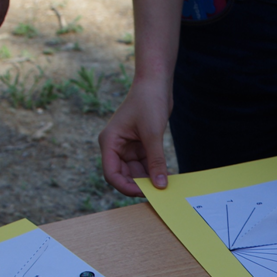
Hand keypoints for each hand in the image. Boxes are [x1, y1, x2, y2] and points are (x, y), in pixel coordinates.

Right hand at [98, 79, 171, 194]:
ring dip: (149, 179)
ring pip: (136, 172)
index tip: (144, 193)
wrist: (156, 83)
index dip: (126, 187)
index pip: (111, 174)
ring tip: (165, 184)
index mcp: (110, 142)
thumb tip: (160, 185)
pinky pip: (145, 165)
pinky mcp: (140, 146)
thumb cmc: (148, 102)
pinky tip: (167, 176)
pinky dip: (155, 171)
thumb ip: (156, 161)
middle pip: (124, 176)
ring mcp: (128, 148)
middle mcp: (116, 147)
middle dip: (140, 184)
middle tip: (158, 192)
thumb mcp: (152, 134)